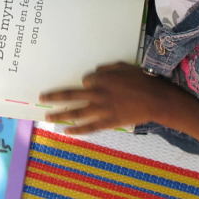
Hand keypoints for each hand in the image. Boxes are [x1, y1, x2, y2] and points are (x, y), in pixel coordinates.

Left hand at [41, 62, 198, 148]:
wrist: (157, 100)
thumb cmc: (143, 81)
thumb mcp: (126, 67)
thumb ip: (108, 69)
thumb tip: (94, 74)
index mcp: (102, 79)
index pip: (85, 81)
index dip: (85, 84)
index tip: (86, 86)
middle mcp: (98, 94)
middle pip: (71, 95)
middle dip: (55, 96)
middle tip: (41, 97)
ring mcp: (102, 109)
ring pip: (76, 112)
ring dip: (60, 114)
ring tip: (47, 116)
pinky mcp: (109, 122)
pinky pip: (90, 126)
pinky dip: (77, 129)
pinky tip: (66, 131)